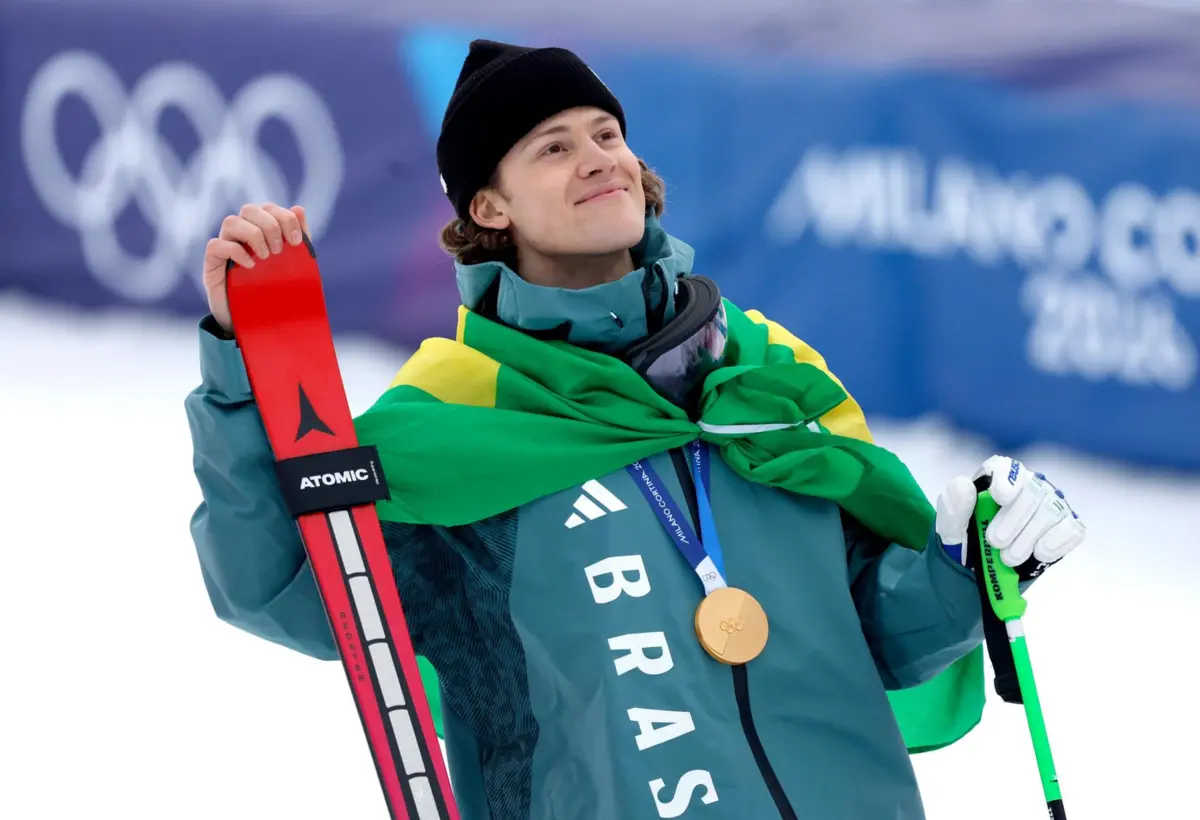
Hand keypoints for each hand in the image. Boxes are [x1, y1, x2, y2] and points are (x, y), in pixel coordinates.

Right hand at [202, 203, 308, 332]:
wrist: (256, 324)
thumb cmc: (275, 291)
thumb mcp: (293, 266)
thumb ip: (299, 239)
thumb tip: (299, 209)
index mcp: (261, 231)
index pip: (268, 209)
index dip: (284, 217)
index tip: (297, 241)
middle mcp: (241, 235)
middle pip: (249, 209)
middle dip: (269, 225)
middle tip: (279, 251)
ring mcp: (225, 247)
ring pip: (231, 222)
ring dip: (253, 236)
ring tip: (265, 258)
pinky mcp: (212, 265)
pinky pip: (216, 245)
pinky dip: (235, 251)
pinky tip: (251, 266)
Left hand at [934, 455, 1085, 580]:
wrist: (987, 567)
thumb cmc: (969, 538)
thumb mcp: (951, 527)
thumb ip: (953, 507)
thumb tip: (965, 486)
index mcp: (998, 477)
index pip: (1007, 467)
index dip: (1007, 479)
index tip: (999, 498)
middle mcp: (1029, 485)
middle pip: (1032, 490)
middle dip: (1013, 519)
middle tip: (995, 542)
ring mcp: (1052, 504)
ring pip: (1052, 512)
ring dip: (1028, 538)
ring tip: (1008, 558)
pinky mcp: (1068, 526)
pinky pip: (1072, 529)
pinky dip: (1054, 544)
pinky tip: (1037, 554)